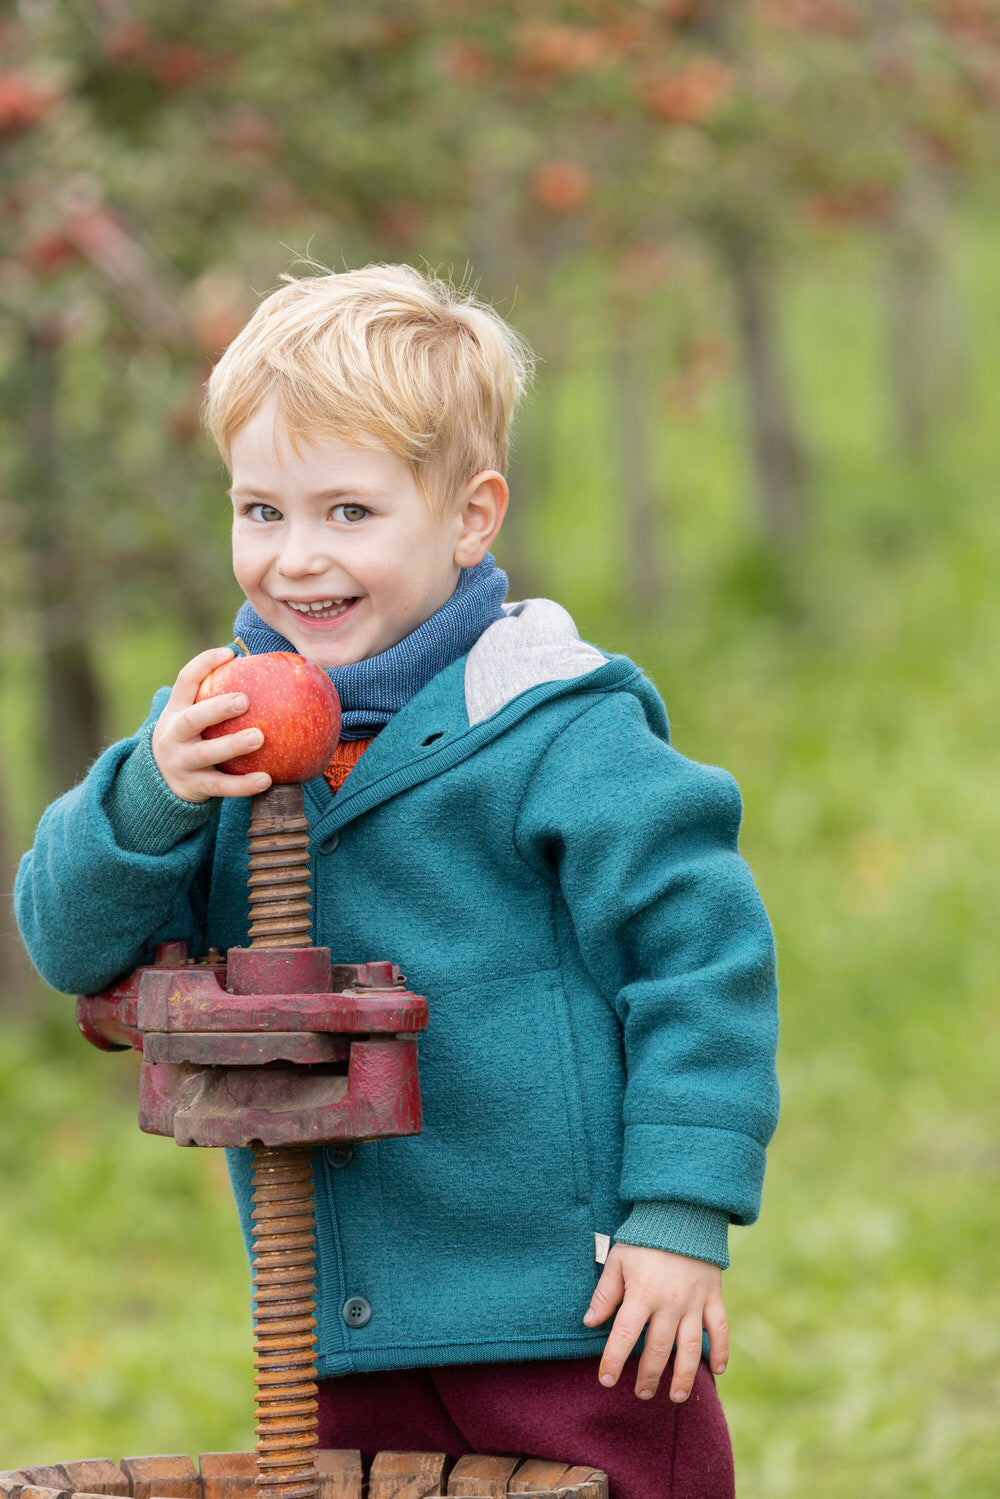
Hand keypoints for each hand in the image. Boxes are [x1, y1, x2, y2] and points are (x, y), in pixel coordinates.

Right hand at [151, 647, 271, 802]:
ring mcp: (181, 762)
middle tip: (245, 700)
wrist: (159, 783)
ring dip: (232, 745)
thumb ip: (215, 698)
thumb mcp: (190, 716)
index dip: (205, 664)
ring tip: (259, 737)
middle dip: (217, 708)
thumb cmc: (190, 739)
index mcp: (175, 710)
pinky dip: (243, 785)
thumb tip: (265, 670)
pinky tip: (266, 779)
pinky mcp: (193, 787)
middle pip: (191, 719)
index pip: (185, 680)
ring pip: (205, 754)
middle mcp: (173, 734)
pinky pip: (221, 786)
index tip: (229, 653)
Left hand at [583, 1242, 727, 1402]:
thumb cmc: (644, 1238)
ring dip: (683, 1376)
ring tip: (674, 1396)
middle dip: (648, 1376)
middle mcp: (669, 1303)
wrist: (682, 1213)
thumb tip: (590, 1322)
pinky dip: (721, 1351)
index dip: (613, 1360)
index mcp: (642, 1293)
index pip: (624, 1335)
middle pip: (658, 1350)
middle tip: (641, 1394)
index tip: (606, 1381)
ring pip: (690, 1349)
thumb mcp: (618, 1259)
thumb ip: (605, 1293)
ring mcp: (694, 1302)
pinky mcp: (713, 1297)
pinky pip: (720, 1329)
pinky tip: (716, 1370)